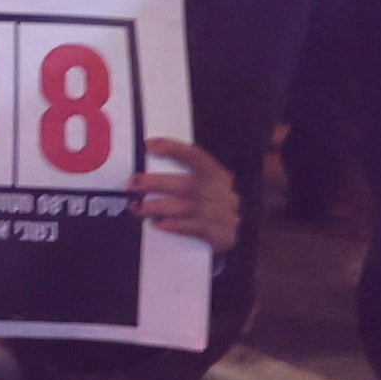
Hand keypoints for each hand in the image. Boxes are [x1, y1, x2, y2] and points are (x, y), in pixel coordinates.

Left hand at [131, 134, 241, 250]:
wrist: (247, 233)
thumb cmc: (217, 205)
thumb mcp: (210, 186)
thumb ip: (186, 176)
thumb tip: (149, 167)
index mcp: (217, 175)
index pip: (196, 157)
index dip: (173, 149)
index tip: (149, 145)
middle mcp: (220, 192)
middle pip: (186, 184)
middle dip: (155, 183)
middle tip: (133, 183)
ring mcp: (221, 213)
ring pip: (184, 207)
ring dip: (157, 206)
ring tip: (137, 207)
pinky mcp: (219, 234)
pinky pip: (192, 228)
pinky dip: (173, 225)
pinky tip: (158, 223)